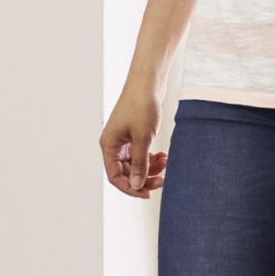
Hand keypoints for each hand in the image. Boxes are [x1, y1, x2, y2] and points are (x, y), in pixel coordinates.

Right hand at [100, 82, 167, 196]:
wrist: (148, 81)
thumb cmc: (141, 105)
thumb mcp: (142, 138)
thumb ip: (139, 164)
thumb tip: (137, 186)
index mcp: (109, 145)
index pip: (115, 176)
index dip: (130, 188)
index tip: (148, 194)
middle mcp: (113, 143)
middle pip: (126, 171)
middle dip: (144, 177)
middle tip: (162, 180)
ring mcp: (124, 139)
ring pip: (135, 163)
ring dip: (150, 167)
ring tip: (166, 162)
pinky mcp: (134, 133)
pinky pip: (141, 153)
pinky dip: (152, 157)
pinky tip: (164, 156)